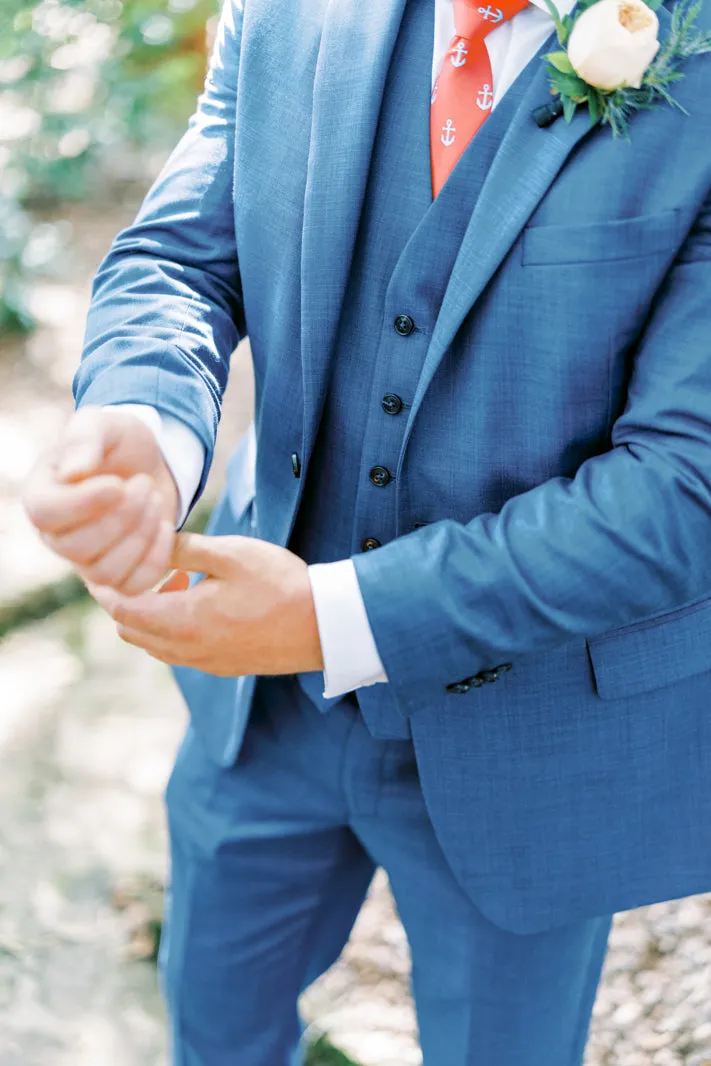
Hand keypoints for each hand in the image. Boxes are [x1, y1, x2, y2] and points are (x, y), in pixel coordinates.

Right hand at [23, 406, 179, 594]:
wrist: (150, 462)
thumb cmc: (119, 442)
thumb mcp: (102, 423)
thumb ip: (84, 438)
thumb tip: (73, 472)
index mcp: (42, 495)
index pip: (46, 515)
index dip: (84, 504)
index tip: (118, 483)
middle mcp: (57, 535)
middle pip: (77, 549)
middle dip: (122, 517)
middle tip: (144, 485)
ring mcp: (86, 561)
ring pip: (105, 573)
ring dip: (141, 537)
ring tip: (155, 500)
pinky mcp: (120, 575)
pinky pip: (134, 587)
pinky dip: (157, 558)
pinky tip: (166, 526)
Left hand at [90, 532, 324, 676]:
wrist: (325, 626)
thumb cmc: (281, 584)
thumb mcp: (231, 553)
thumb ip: (185, 548)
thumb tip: (151, 542)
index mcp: (182, 621)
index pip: (121, 609)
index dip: (105, 587)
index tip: (105, 565)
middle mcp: (187, 649)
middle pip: (130, 631)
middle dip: (125, 600)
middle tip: (140, 568)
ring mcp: (205, 662)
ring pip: (154, 645)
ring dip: (150, 616)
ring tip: (176, 582)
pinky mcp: (223, 666)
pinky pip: (178, 653)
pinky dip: (172, 630)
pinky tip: (198, 603)